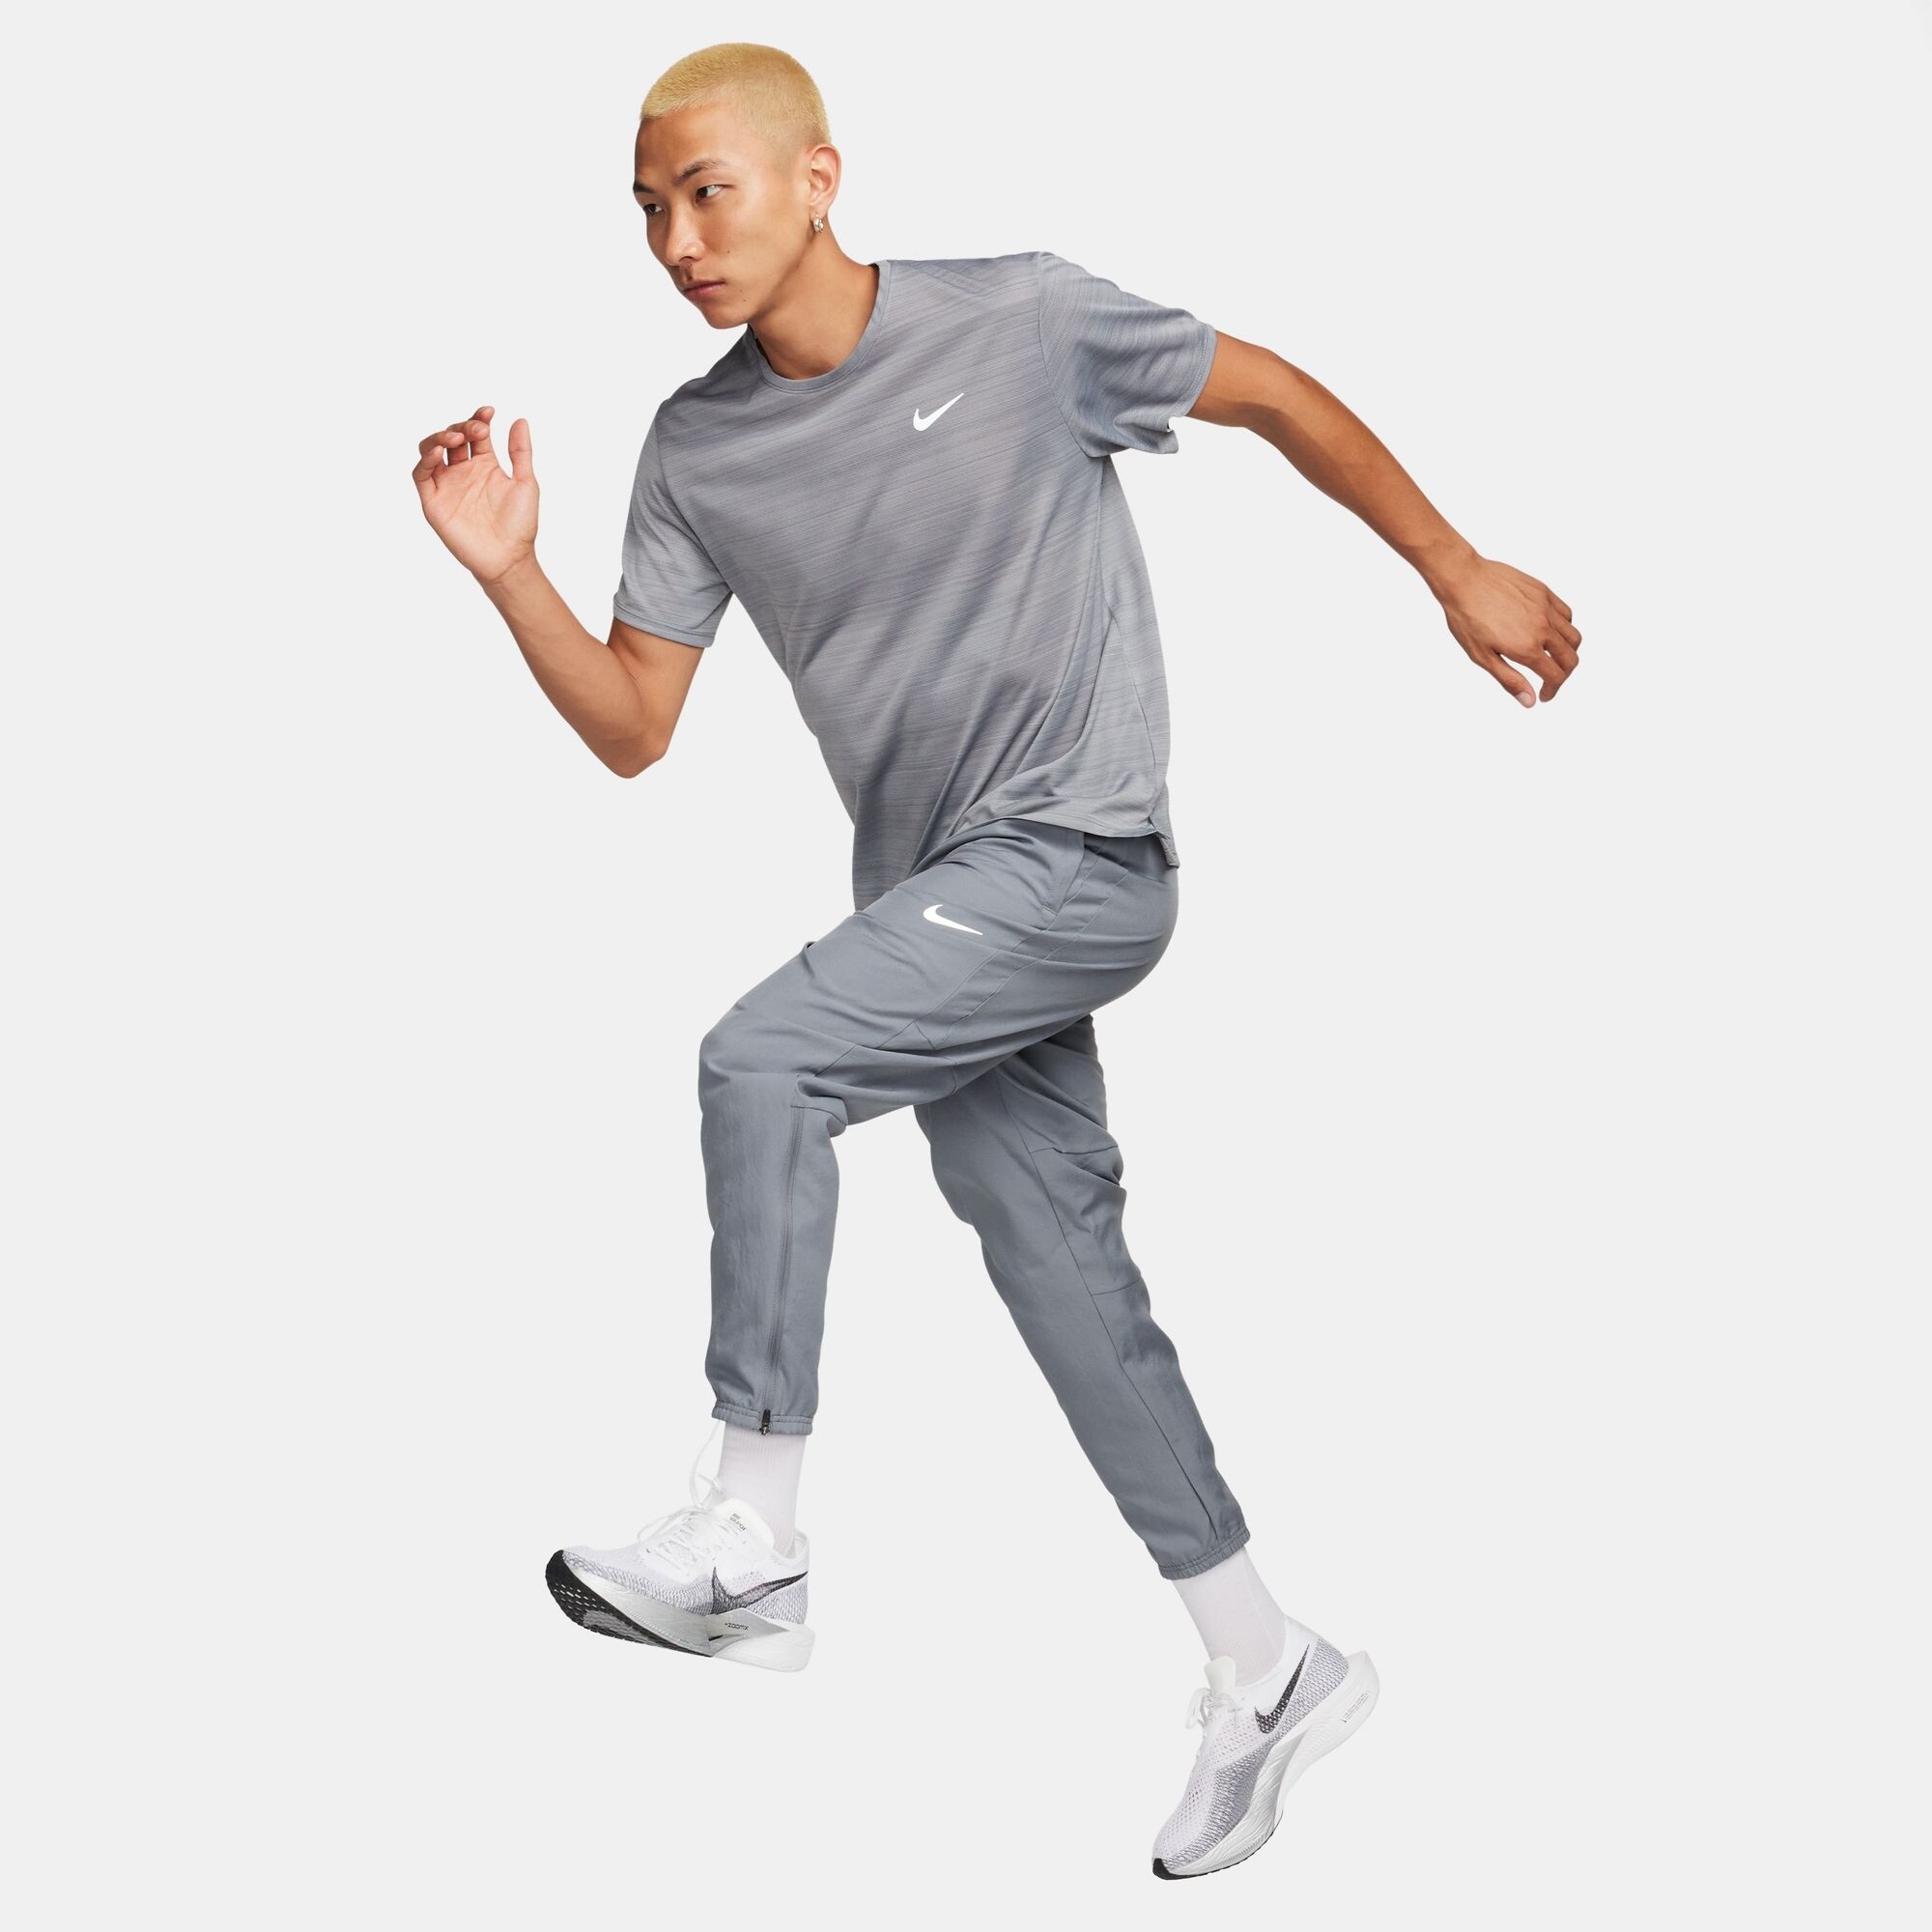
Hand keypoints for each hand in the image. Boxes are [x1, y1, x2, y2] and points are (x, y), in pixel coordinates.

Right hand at [411, 404, 537, 584]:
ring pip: (431, 450)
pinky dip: (426, 459)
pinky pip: (421, 475)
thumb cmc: (520, 525)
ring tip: (458, 437)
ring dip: (440, 437)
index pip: (475, 434)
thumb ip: (520, 452)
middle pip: (451, 438)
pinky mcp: (433, 501)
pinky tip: (439, 451)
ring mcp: (447, 486)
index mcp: (484, 466)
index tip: (489, 412)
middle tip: (478, 429)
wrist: (509, 558)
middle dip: (462, 426)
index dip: (478, 418)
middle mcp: (463, 472)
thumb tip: (520, 420)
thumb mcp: (525, 482)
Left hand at [1434, 554, 1580, 706]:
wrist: (1463, 580)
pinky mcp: (1544, 592)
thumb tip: (1530, 701)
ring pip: (1573, 636)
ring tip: (1552, 657)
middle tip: (1551, 680)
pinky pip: (1567, 614)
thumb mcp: (1482, 656)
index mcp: (1527, 647)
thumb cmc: (1466, 618)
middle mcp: (1542, 628)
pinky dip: (1565, 628)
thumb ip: (1509, 679)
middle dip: (1563, 674)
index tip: (1543, 695)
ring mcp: (1545, 608)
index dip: (1552, 690)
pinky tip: (1550, 632)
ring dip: (1568, 652)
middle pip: (1570, 658)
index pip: (1555, 676)